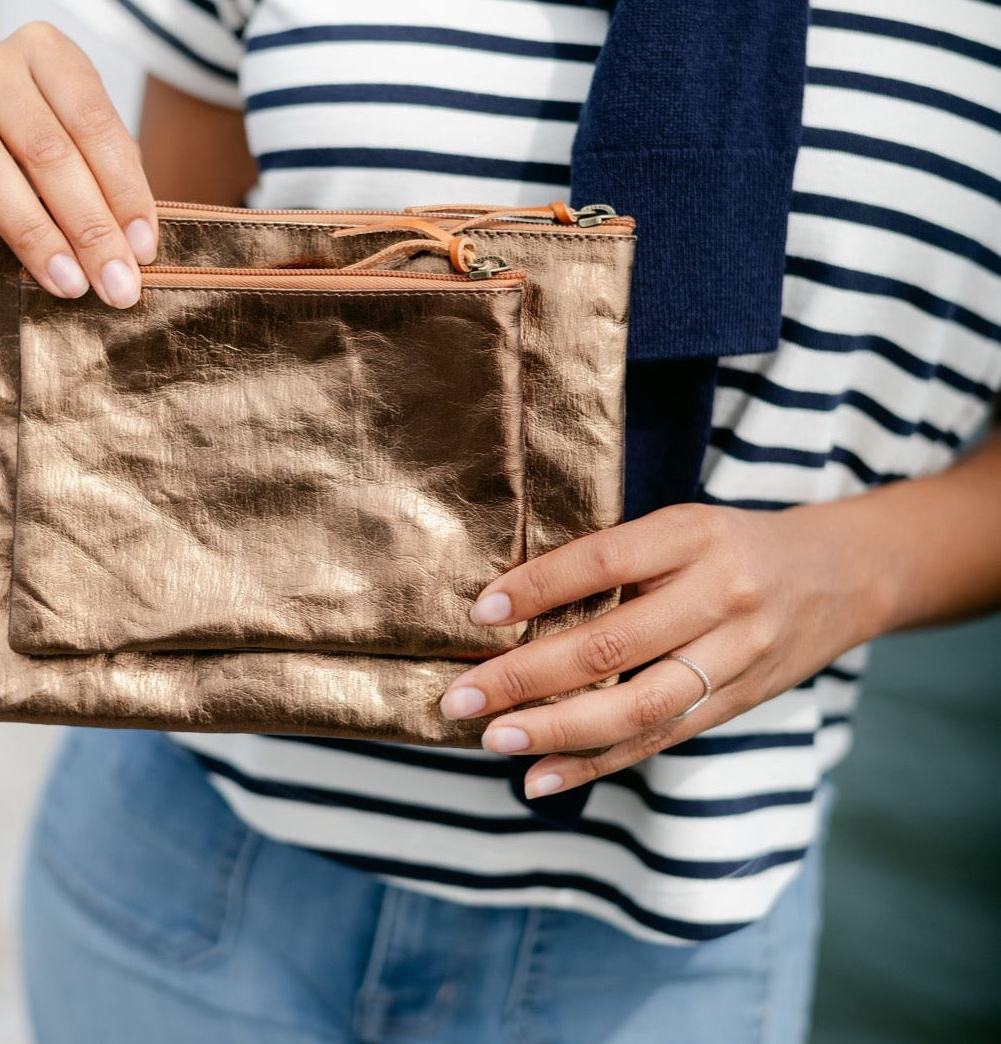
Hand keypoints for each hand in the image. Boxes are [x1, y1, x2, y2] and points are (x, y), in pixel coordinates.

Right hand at [0, 21, 157, 306]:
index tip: (144, 250)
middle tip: (116, 285)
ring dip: (32, 234)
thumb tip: (135, 249)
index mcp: (47, 50)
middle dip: (89, 226)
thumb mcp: (87, 141)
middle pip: (45, 149)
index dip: (124, 191)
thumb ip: (112, 180)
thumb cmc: (47, 136)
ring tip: (66, 284)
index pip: (94, 123)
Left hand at [439, 502, 895, 799]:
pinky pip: (660, 739)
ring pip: (637, 705)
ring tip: (494, 739)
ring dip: (557, 730)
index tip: (481, 612)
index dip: (540, 587)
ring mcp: (734, 656)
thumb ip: (617, 558)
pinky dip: (597, 763)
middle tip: (462, 696)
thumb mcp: (682, 526)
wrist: (841, 575)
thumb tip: (513, 602)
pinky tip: (542, 778)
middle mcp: (719, 595)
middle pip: (613, 645)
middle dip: (528, 677)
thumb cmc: (734, 545)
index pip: (604, 561)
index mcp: (693, 535)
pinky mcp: (738, 703)